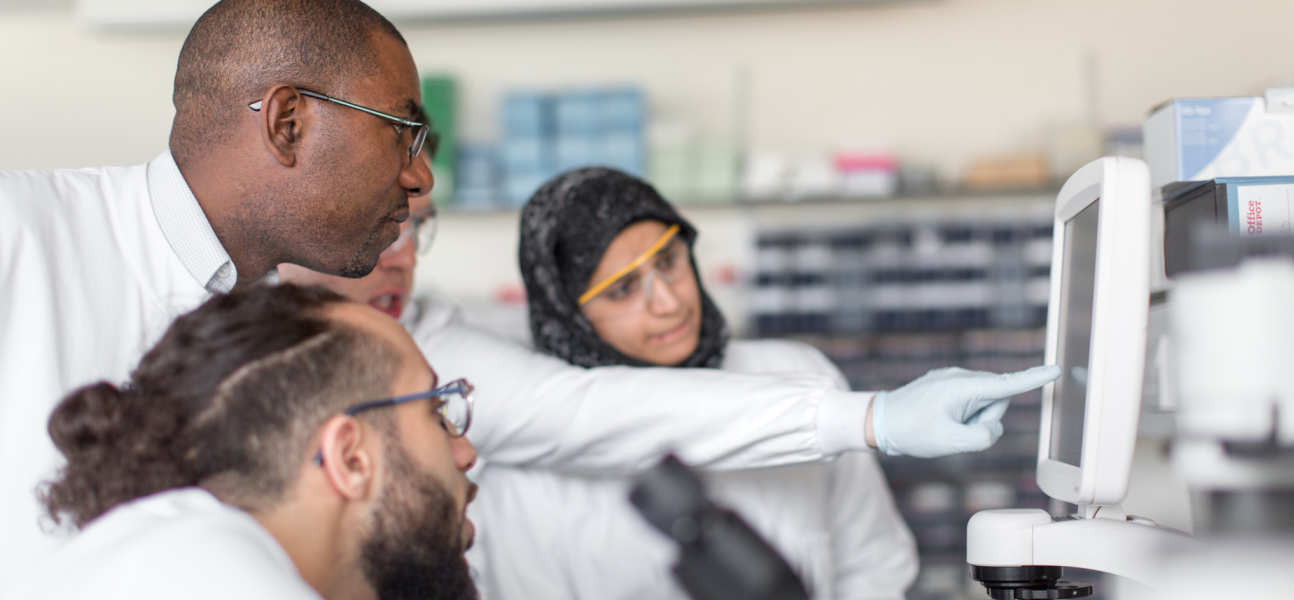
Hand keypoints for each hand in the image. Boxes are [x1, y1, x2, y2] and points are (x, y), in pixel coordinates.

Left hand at [869, 365, 1059, 457]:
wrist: (879, 421)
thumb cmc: (913, 432)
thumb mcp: (951, 443)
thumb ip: (983, 437)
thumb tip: (994, 427)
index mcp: (965, 387)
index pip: (1008, 385)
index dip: (1035, 379)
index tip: (1057, 369)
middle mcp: (962, 377)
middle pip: (997, 403)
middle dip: (983, 421)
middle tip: (951, 430)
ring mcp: (953, 379)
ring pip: (982, 405)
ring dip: (970, 420)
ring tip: (941, 425)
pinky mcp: (947, 386)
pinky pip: (967, 404)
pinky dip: (960, 418)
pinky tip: (937, 422)